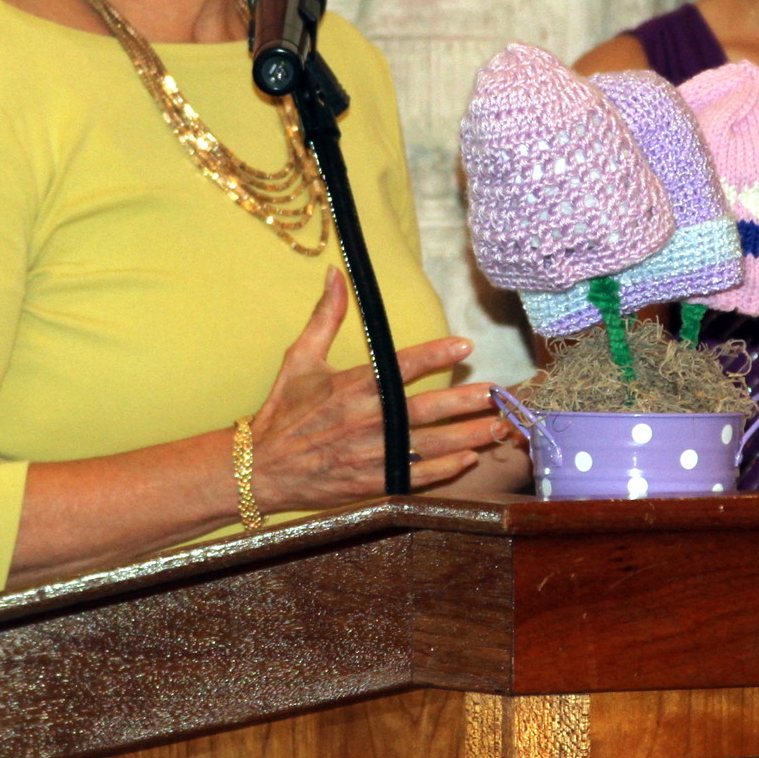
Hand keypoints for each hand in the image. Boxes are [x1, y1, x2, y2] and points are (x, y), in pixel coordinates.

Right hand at [246, 268, 495, 508]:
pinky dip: (445, 470)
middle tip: (496, 392)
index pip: (402, 366)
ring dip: (468, 436)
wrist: (260, 467)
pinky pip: (416, 477)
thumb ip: (326, 317)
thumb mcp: (302, 359)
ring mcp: (372, 455)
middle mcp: (368, 421)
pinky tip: (470, 459)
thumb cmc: (284, 410)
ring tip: (498, 426)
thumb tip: (336, 274)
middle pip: (426, 409)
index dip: (435, 354)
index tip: (465, 344)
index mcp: (353, 387)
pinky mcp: (373, 483)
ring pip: (430, 445)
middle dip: (465, 401)